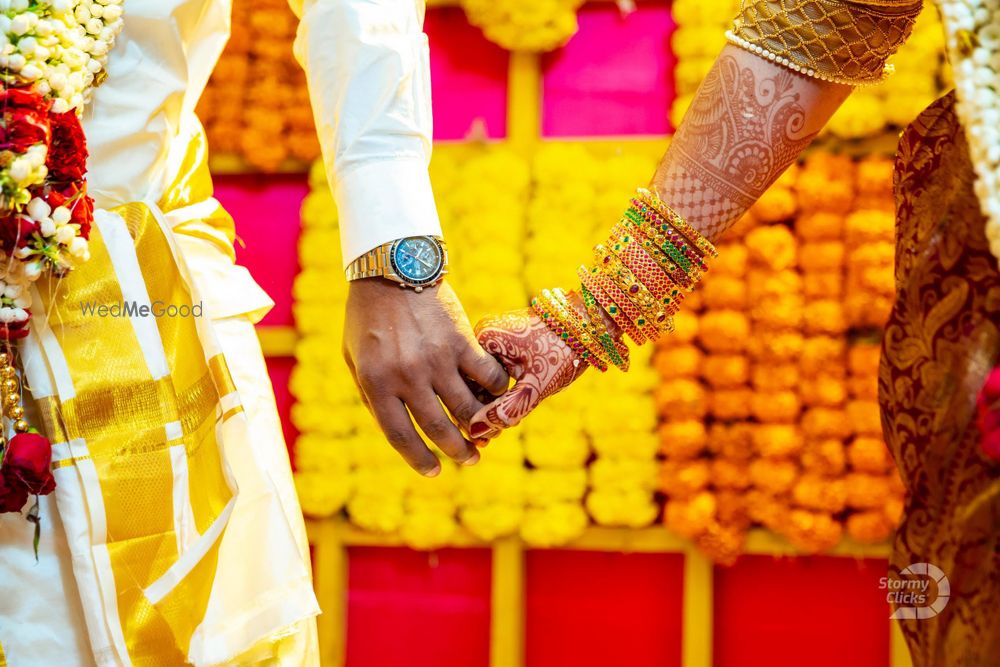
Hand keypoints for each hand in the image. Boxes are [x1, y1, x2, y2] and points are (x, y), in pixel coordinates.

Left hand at [343, 279, 509, 474]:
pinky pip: (486, 376)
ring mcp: (437, 360)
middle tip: (468, 459)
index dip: (419, 459)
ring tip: (487, 437)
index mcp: (376, 384)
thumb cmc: (367, 316)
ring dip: (481, 428)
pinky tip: (498, 395)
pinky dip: (496, 390)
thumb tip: (396, 429)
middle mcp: (407, 377)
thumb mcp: (354, 358)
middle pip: (438, 428)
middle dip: (457, 451)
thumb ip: (372, 394)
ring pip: (467, 408)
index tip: (434, 471)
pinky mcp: (461, 341)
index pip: (400, 436)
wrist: (392, 269)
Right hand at [468, 307, 587, 439]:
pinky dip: (500, 389)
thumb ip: (506, 410)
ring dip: (491, 401)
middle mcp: (482, 333)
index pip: (465, 384)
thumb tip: (475, 433)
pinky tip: (513, 404)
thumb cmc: (563, 351)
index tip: (488, 438)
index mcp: (483, 338)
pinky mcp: (503, 340)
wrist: (588, 325)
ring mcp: (492, 336)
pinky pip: (492, 370)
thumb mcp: (535, 386)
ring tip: (507, 422)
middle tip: (493, 437)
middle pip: (470, 381)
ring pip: (481, 378)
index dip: (475, 414)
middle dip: (482, 410)